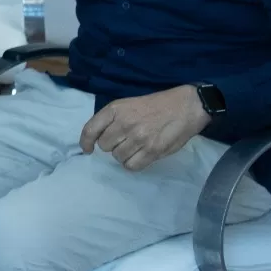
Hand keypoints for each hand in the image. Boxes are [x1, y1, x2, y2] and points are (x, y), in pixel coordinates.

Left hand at [80, 85, 211, 170]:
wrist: (185, 106)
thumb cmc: (156, 105)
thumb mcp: (128, 105)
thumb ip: (113, 119)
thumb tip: (99, 139)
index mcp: (115, 109)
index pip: (90, 129)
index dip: (85, 142)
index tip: (87, 149)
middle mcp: (124, 123)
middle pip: (104, 146)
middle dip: (112, 145)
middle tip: (124, 140)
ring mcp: (138, 138)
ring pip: (117, 157)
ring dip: (124, 155)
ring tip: (136, 146)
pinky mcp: (152, 150)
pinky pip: (131, 166)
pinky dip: (133, 163)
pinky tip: (141, 156)